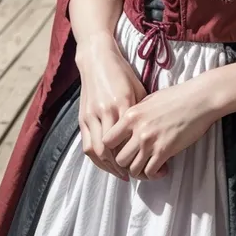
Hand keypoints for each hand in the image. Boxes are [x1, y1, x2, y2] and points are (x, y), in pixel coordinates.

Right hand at [76, 32, 148, 180]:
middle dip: (122, 167)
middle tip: (133, 175)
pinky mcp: (82, 117)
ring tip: (120, 173)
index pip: (130, 139)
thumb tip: (152, 133)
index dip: (138, 157)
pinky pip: (86, 144)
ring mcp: (92, 115)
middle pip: (112, 150)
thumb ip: (142, 112)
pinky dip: (96, 158)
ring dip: (108, 167)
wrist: (98, 60)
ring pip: (97, 151)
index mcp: (124, 104)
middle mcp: (107, 111)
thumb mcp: (138, 90)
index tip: (148, 167)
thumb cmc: (122, 74)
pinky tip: (105, 163)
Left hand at [102, 75, 216, 180]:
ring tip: (149, 166)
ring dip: (140, 171)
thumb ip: (134, 115)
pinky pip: (150, 172)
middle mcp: (137, 129)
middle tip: (136, 162)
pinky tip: (162, 168)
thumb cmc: (176, 96)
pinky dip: (154, 174)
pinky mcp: (165, 150)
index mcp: (131, 115)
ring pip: (133, 169)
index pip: (107, 141)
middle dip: (127, 164)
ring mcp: (150, 141)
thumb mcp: (148, 100)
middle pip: (119, 159)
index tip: (122, 150)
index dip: (112, 149)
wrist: (199, 99)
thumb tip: (125, 129)